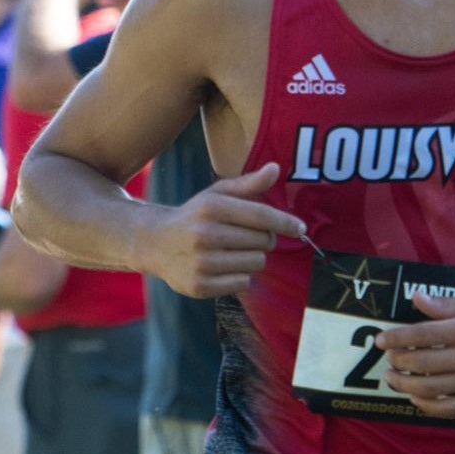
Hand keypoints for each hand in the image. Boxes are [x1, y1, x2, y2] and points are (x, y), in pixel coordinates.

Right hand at [151, 164, 305, 298]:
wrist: (154, 243)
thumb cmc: (194, 217)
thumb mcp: (216, 196)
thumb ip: (248, 185)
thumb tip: (276, 168)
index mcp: (211, 208)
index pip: (262, 216)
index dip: (286, 222)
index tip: (300, 228)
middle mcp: (205, 235)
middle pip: (264, 241)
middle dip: (261, 239)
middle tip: (243, 237)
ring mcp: (201, 262)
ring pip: (256, 263)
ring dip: (251, 258)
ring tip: (230, 252)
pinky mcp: (200, 285)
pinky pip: (243, 282)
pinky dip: (238, 276)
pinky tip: (221, 267)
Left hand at [375, 293, 454, 418]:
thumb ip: (447, 305)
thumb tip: (416, 299)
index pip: (422, 335)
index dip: (396, 339)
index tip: (382, 340)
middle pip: (423, 364)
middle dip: (398, 362)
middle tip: (389, 359)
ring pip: (432, 389)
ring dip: (406, 385)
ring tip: (393, 378)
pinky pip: (452, 408)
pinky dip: (428, 406)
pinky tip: (416, 398)